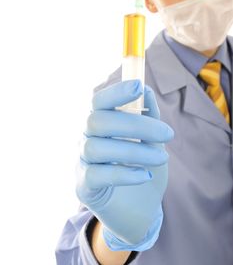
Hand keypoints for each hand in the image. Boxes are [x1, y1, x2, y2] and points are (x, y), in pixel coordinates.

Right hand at [76, 79, 173, 250]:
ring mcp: (82, 162)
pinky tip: (145, 175)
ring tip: (162, 158)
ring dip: (135, 151)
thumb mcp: (151, 140)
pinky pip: (96, 174)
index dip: (115, 92)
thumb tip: (146, 90)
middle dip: (136, 124)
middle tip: (168, 134)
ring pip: (97, 147)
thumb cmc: (142, 167)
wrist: (137, 209)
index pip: (98, 101)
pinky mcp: (84, 186)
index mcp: (100, 123)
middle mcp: (85, 138)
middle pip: (98, 121)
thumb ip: (148, 115)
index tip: (139, 86)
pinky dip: (124, 173)